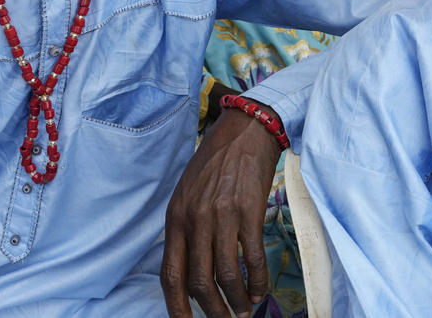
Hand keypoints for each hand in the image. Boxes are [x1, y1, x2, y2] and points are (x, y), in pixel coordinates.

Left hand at [162, 107, 282, 317]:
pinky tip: (261, 290)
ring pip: (227, 275)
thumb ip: (184, 229)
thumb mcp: (187, 193)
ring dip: (237, 301)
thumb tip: (190, 269)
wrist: (244, 132)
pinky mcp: (249, 211)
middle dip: (213, 311)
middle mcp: (195, 220)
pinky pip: (253, 258)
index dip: (177, 307)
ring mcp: (223, 216)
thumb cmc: (215, 162)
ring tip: (245, 310)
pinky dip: (258, 281)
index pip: (171, 274)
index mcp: (175, 218)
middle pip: (200, 282)